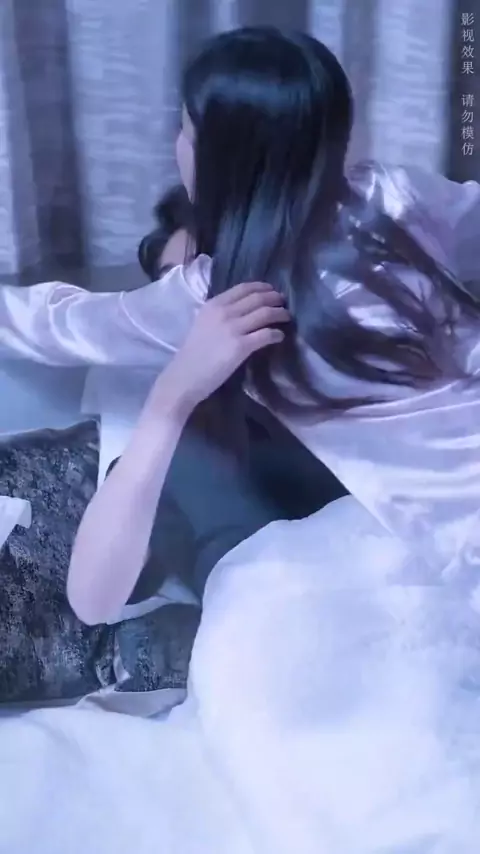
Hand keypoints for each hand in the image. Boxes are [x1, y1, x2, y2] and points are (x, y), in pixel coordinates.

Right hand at [159, 281, 288, 410]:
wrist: (185, 377)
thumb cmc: (193, 354)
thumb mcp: (202, 323)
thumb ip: (220, 314)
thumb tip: (243, 310)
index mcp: (213, 304)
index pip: (244, 288)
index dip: (262, 287)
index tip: (271, 291)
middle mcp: (224, 312)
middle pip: (258, 298)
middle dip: (275, 299)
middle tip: (283, 303)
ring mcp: (233, 329)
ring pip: (265, 313)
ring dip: (280, 314)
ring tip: (286, 317)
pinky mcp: (241, 346)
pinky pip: (266, 335)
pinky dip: (277, 334)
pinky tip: (280, 336)